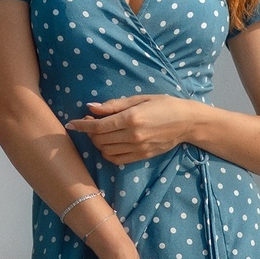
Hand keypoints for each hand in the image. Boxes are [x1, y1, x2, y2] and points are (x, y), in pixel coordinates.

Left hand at [64, 95, 193, 165]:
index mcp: (132, 118)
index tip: (71, 124)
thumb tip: (91, 107)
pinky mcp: (142, 156)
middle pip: (100, 139)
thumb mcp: (140, 99)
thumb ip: (114, 105)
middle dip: (90, 132)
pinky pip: (116, 159)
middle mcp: (133, 135)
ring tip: (101, 132)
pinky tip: (110, 143)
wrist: (187, 122)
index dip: (82, 125)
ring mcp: (138, 148)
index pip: (99, 126)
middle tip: (91, 122)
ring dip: (98, 142)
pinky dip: (107, 152)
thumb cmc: (164, 105)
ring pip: (105, 150)